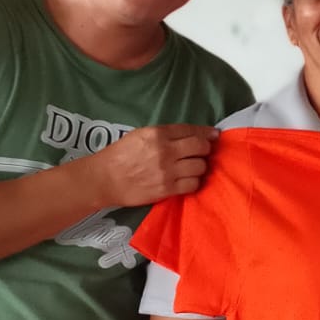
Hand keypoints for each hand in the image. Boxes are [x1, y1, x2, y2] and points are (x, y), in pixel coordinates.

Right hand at [84, 124, 217, 206]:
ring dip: (200, 166)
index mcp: (157, 133)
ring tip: (193, 167)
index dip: (206, 132)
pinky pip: (192, 184)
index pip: (190, 130)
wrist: (105, 179)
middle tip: (202, 152)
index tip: (214, 135)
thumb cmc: (120, 155)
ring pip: (200, 166)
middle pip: (200, 147)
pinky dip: (194, 181)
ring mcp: (167, 171)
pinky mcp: (166, 189)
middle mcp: (165, 150)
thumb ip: (164, 134)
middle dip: (205, 149)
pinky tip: (188, 179)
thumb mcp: (140, 135)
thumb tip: (190, 134)